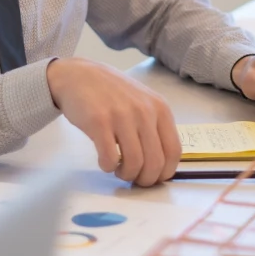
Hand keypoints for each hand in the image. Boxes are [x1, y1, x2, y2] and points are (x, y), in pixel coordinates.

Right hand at [46, 58, 180, 185]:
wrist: (80, 76)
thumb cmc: (112, 93)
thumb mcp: (143, 103)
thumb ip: (154, 127)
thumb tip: (161, 165)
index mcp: (160, 109)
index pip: (174, 151)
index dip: (165, 172)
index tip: (154, 178)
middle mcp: (145, 112)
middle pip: (155, 162)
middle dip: (145, 179)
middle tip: (134, 179)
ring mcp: (122, 116)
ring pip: (134, 163)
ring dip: (126, 175)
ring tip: (118, 169)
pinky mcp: (99, 122)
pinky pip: (110, 158)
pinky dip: (108, 167)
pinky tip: (104, 160)